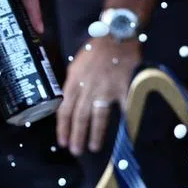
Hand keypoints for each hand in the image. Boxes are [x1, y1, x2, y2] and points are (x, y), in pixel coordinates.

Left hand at [57, 37, 139, 156]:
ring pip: (98, 116)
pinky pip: (124, 109)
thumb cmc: (94, 50)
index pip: (64, 109)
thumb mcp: (76, 65)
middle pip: (80, 116)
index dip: (62, 127)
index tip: (62, 142)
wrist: (115, 36)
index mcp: (73, 81)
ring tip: (93, 147)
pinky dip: (125, 122)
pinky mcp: (123, 88)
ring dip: (95, 134)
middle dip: (77, 136)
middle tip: (76, 151)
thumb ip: (73, 84)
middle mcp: (87, 87)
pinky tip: (125, 135)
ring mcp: (106, 89)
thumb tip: (68, 102)